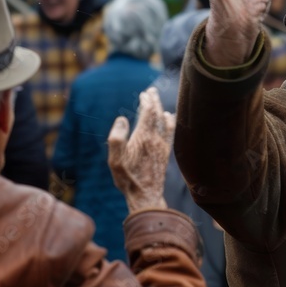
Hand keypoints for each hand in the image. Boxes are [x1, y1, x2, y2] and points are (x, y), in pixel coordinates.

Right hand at [108, 88, 173, 212]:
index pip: (148, 113)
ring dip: (161, 109)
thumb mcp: (115, 159)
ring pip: (164, 122)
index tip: (144, 93)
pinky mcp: (165, 153)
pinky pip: (170, 132)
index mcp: (143, 137)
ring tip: (158, 101)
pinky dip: (170, 122)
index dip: (147, 101)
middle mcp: (156, 139)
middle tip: (152, 91)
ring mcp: (162, 146)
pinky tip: (170, 117)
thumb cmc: (127, 178)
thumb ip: (116, 137)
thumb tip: (122, 119)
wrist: (146, 195)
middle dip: (155, 101)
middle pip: (157, 114)